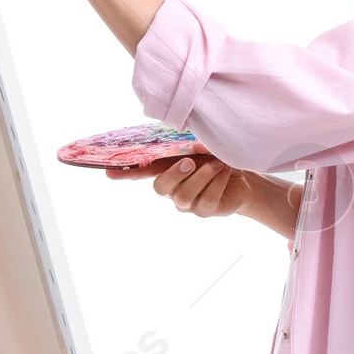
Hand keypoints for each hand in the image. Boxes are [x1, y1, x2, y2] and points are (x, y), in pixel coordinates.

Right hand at [108, 156, 302, 235]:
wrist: (244, 178)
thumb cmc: (218, 158)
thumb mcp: (206, 146)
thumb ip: (194, 143)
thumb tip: (193, 143)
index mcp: (167, 170)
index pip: (142, 172)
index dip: (126, 173)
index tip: (109, 173)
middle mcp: (173, 189)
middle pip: (160, 187)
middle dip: (174, 173)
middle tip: (190, 161)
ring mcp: (188, 203)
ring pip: (184, 195)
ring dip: (202, 176)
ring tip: (218, 162)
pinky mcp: (205, 210)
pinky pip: (206, 199)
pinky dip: (217, 182)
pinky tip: (225, 170)